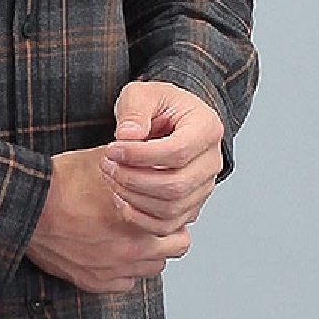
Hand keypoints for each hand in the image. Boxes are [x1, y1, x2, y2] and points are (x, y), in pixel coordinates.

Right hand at [25, 145, 190, 293]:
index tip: (166, 205)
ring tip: (132, 234)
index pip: (181, 226)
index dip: (175, 213)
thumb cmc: (60, 183)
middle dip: (168, 234)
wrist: (26, 207)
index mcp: (140, 220)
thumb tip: (149, 151)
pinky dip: (124, 270)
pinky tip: (112, 250)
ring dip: (149, 253)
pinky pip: (125, 283)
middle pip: (174, 249)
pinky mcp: (92, 282)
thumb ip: (134, 162)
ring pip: (152, 268)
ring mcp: (112, 270)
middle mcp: (131, 250)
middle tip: (154, 220)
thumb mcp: (104, 161)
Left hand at [100, 81, 223, 234]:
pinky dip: (140, 218)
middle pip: (176, 185)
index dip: (140, 156)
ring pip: (171, 208)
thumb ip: (135, 109)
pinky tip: (120, 199)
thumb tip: (128, 136)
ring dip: (133, 198)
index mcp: (207, 128)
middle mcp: (212, 162)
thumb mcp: (142, 94)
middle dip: (133, 178)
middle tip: (106, 165)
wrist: (169, 120)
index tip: (111, 149)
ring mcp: (204, 187)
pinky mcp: (190, 205)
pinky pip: (167, 225)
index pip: (177, 152)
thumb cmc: (157, 105)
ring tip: (110, 176)